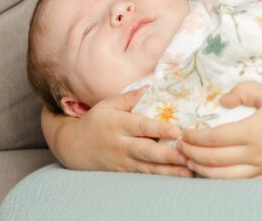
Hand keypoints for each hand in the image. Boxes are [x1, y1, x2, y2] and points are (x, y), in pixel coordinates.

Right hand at [43, 88, 192, 175]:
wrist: (72, 146)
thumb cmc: (94, 121)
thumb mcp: (108, 104)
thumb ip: (130, 97)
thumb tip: (151, 85)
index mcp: (118, 124)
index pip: (141, 126)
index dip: (159, 129)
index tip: (177, 130)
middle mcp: (121, 144)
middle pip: (146, 151)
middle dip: (168, 154)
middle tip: (188, 154)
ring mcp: (122, 161)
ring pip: (148, 167)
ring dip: (169, 170)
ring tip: (189, 171)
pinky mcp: (124, 172)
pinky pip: (144, 175)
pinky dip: (160, 176)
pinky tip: (176, 176)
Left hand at [177, 83, 261, 177]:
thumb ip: (243, 92)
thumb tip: (222, 100)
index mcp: (253, 131)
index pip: (214, 138)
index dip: (195, 137)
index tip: (184, 132)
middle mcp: (255, 153)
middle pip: (215, 160)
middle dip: (193, 154)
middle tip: (180, 148)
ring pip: (226, 178)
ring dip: (204, 172)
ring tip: (192, 163)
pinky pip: (244, 184)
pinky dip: (225, 181)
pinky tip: (217, 176)